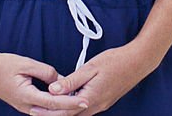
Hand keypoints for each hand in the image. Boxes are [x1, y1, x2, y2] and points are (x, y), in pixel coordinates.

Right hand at [0, 48, 89, 115]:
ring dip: (63, 109)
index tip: (84, 101)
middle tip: (87, 102)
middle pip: (53, 113)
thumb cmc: (3, 65)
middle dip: (70, 109)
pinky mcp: (25, 105)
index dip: (70, 102)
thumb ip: (46, 72)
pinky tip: (65, 101)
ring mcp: (25, 108)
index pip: (54, 103)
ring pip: (48, 113)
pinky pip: (43, 109)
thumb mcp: (26, 63)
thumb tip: (60, 81)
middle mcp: (26, 107)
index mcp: (26, 96)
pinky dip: (55, 107)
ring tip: (78, 102)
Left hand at [42, 44, 158, 114]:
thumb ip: (71, 80)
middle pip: (69, 115)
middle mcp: (96, 106)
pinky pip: (85, 108)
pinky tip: (68, 100)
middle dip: (52, 114)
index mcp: (90, 98)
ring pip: (77, 113)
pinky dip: (73, 107)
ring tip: (48, 107)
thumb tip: (53, 89)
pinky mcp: (105, 101)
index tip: (33, 108)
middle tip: (35, 111)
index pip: (64, 110)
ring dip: (63, 111)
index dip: (47, 111)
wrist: (138, 61)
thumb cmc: (115, 61)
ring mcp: (101, 105)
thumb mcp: (90, 67)